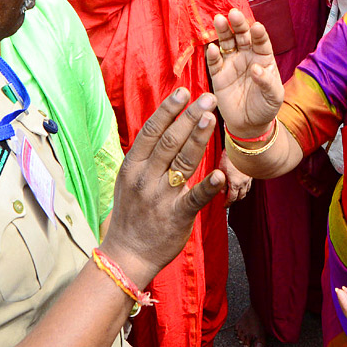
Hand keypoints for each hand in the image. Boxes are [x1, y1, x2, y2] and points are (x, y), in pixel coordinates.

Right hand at [100, 90, 225, 286]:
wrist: (127, 254)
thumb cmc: (131, 214)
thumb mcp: (129, 180)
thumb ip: (146, 156)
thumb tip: (163, 126)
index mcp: (132, 166)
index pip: (151, 131)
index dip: (168, 110)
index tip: (182, 91)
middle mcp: (145, 178)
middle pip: (169, 141)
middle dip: (189, 117)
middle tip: (207, 97)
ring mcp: (160, 197)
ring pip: (182, 161)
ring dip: (197, 138)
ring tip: (211, 118)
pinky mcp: (176, 216)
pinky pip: (194, 199)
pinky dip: (208, 187)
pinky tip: (219, 174)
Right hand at [205, 9, 282, 136]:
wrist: (249, 124)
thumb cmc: (266, 107)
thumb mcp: (273, 96)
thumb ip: (267, 82)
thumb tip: (256, 69)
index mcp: (263, 58)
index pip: (261, 42)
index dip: (259, 34)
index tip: (256, 27)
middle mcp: (247, 56)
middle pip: (242, 36)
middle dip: (238, 25)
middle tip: (234, 13)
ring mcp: (231, 64)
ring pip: (226, 43)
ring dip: (223, 32)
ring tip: (219, 20)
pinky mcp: (218, 74)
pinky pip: (214, 62)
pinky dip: (212, 54)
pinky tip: (212, 47)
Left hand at [218, 151, 251, 206]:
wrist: (243, 146)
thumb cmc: (229, 156)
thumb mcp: (221, 169)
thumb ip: (221, 181)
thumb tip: (221, 191)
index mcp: (235, 183)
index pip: (231, 198)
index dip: (227, 203)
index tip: (224, 206)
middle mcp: (244, 182)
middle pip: (240, 196)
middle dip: (234, 200)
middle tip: (229, 200)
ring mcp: (249, 178)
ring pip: (246, 191)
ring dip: (240, 194)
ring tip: (235, 193)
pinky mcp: (252, 173)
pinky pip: (249, 184)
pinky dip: (245, 187)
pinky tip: (242, 184)